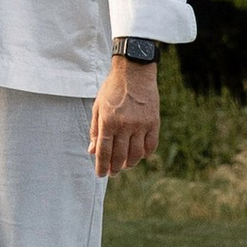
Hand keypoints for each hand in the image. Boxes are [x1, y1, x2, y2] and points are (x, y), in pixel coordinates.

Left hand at [90, 56, 160, 177]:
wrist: (134, 72)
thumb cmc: (113, 89)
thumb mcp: (98, 107)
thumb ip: (95, 130)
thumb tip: (92, 151)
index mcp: (108, 121)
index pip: (104, 151)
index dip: (101, 166)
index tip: (100, 174)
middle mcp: (125, 125)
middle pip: (120, 155)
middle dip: (115, 168)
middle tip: (113, 173)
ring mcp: (141, 125)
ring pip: (136, 154)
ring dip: (130, 163)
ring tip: (125, 165)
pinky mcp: (153, 122)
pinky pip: (151, 145)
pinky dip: (146, 154)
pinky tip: (140, 155)